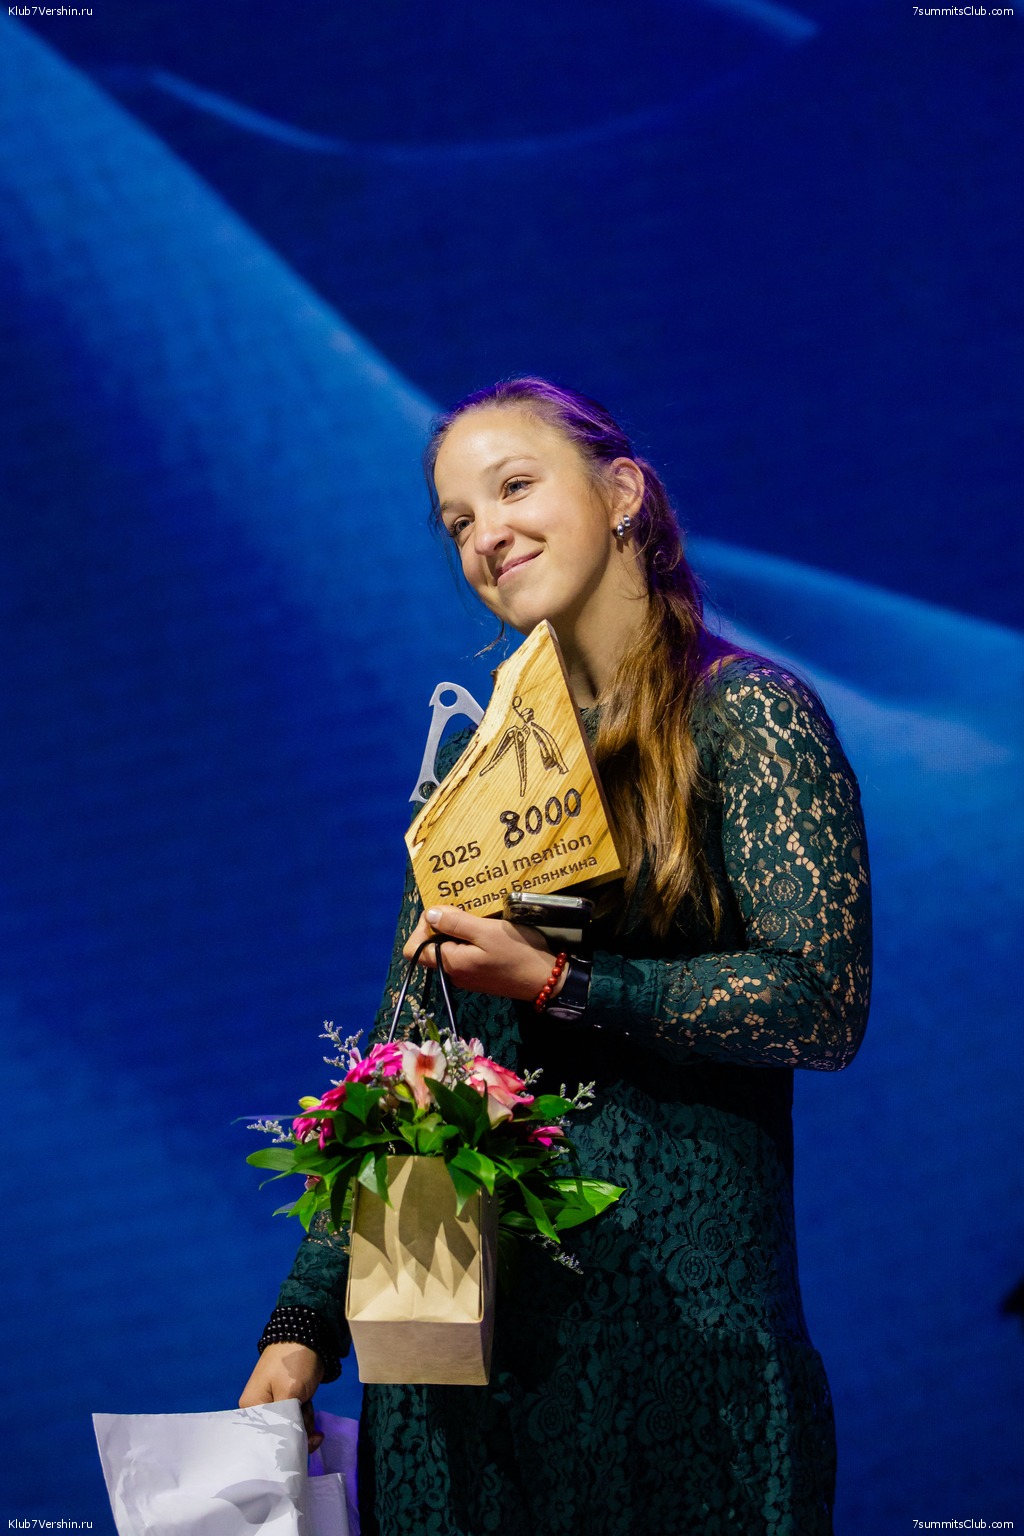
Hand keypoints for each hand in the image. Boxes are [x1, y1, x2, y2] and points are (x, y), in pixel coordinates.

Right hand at [239, 1342, 324, 1451]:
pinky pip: (296, 1419)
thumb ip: (286, 1422)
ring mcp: (275, 1405)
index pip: (264, 1439)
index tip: (302, 1445)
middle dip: (298, 1431)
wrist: (309, 1335)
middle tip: (312, 1429)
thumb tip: (289, 1444)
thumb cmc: (293, 1363)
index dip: (282, 1445)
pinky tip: (311, 1406)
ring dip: (304, 1421)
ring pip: (291, 1427)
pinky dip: (306, 1416)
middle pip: (278, 1434)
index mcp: (252, 1407)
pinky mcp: (289, 1401)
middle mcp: (260, 1409)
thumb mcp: (289, 1393)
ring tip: (309, 1405)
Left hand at [403, 905, 563, 1001]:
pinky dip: (469, 940)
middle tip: (465, 912)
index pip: (414, 948)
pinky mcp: (479, 975)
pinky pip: (463, 954)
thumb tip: (429, 914)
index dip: (422, 927)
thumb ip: (456, 923)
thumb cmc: (518, 953)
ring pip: (448, 949)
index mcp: (451, 964)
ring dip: (457, 931)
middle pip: (430, 947)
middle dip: (442, 925)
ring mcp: (466, 976)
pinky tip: (486, 931)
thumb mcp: (487, 932)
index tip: (445, 913)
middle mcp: (454, 973)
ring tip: (478, 919)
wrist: (547, 980)